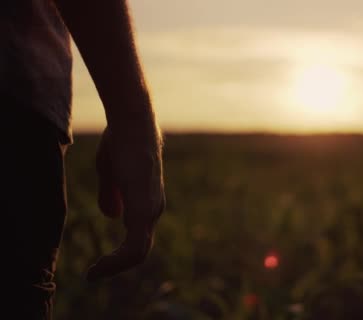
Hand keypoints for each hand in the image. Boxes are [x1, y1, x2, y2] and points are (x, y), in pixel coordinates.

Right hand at [87, 122, 164, 280]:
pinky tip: (103, 264)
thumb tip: (113, 216)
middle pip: (140, 251)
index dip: (119, 256)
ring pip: (138, 251)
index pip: (138, 240)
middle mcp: (154, 209)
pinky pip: (135, 243)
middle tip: (93, 275)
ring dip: (116, 266)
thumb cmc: (121, 143)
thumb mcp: (113, 173)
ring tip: (95, 273)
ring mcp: (151, 208)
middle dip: (116, 266)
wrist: (132, 123)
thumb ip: (113, 195)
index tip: (98, 267)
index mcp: (147, 204)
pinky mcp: (144, 206)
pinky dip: (118, 259)